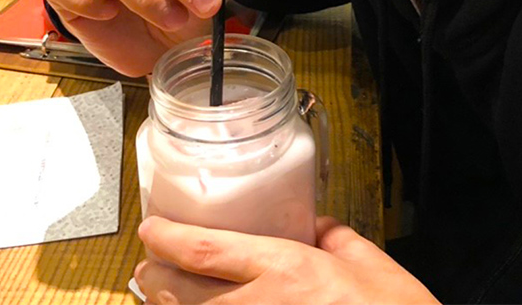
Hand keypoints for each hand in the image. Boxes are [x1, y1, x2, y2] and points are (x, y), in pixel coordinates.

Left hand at [134, 215, 439, 304]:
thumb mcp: (374, 267)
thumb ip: (339, 240)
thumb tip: (319, 225)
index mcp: (289, 272)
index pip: (208, 250)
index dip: (169, 239)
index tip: (152, 230)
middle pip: (184, 293)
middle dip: (157, 278)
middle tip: (147, 267)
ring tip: (160, 296)